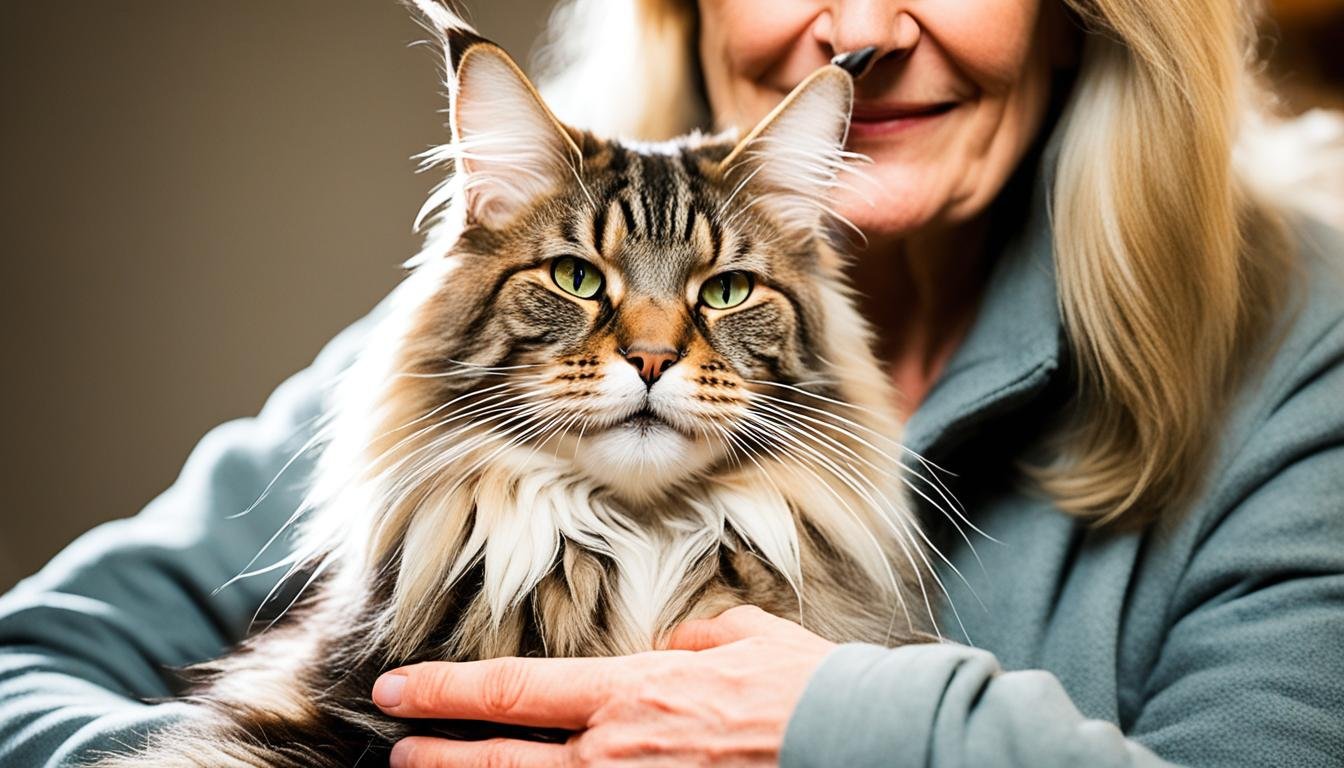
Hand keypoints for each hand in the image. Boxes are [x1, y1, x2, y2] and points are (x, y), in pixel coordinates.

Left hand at [371, 605, 835, 766]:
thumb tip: (670, 650)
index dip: (446, 691)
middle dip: (439, 754)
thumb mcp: (742, 637)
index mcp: (630, 693)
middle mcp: (613, 754)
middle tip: (395, 748)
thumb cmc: (802, 689)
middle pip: (501, 758)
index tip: (399, 685)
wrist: (856, 744)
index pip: (513, 691)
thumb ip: (692, 641)